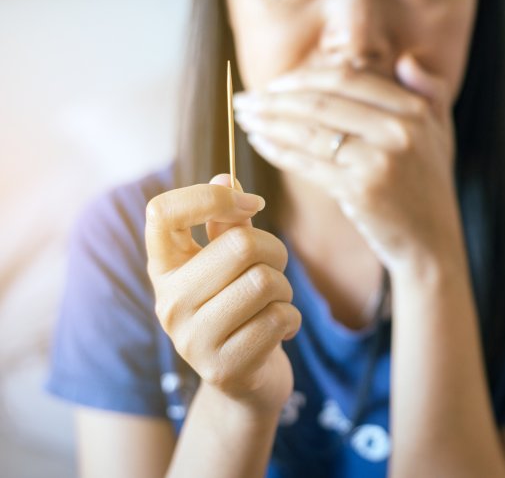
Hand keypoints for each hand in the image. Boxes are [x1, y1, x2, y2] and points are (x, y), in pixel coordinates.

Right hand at [145, 174, 300, 412]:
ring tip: (274, 303)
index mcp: (164, 267)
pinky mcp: (222, 368)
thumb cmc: (240, 310)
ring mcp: (191, 339)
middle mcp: (168, 302)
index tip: (249, 203)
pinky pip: (278, 318)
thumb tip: (226, 172)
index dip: (211, 196)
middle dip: (274, 251)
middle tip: (274, 269)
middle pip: (240, 245)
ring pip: (264, 282)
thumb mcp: (228, 266)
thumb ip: (227, 224)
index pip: (162, 211)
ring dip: (284, 289)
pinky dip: (291, 319)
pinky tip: (279, 331)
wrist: (245, 383)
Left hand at [233, 54, 463, 271]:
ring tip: (243, 118)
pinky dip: (278, 150)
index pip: (348, 79)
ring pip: (309, 131)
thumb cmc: (430, 189)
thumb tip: (406, 60)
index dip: (304, 77)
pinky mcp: (359, 190)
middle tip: (244, 99)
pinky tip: (259, 143)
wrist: (433, 245)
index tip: (274, 84)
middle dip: (274, 98)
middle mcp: (398, 130)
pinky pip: (307, 163)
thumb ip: (430, 93)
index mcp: (413, 111)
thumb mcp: (441, 135)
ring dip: (268, 122)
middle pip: (321, 102)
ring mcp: (379, 160)